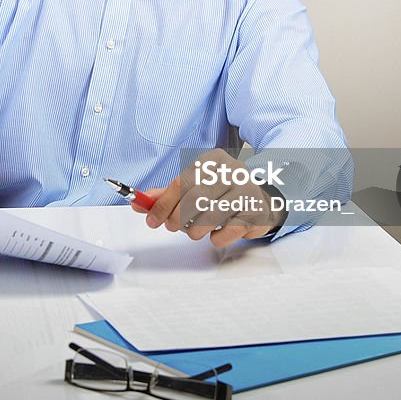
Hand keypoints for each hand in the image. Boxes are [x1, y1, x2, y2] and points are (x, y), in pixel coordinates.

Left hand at [130, 149, 282, 247]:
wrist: (260, 199)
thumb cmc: (222, 193)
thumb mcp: (194, 186)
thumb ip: (167, 194)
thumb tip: (139, 203)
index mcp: (212, 161)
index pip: (182, 181)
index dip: (163, 203)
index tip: (151, 219)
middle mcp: (231, 172)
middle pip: (195, 198)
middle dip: (177, 218)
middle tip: (171, 227)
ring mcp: (247, 191)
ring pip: (211, 216)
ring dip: (196, 230)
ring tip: (196, 231)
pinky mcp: (257, 212)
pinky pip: (229, 231)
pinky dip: (218, 238)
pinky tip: (217, 233)